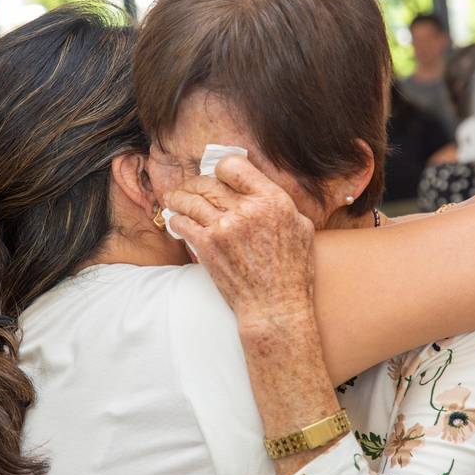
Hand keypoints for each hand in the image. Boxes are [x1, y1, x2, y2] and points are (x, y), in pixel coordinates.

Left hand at [165, 157, 337, 474]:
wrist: (274, 307)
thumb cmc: (292, 272)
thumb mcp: (300, 228)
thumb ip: (279, 204)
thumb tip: (259, 188)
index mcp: (273, 201)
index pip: (235, 166)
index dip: (223, 169)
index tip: (217, 176)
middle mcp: (247, 209)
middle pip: (208, 182)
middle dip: (195, 184)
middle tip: (189, 189)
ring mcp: (224, 227)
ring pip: (190, 199)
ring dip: (179, 198)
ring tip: (173, 200)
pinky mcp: (207, 246)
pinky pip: (182, 222)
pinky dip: (176, 219)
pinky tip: (176, 220)